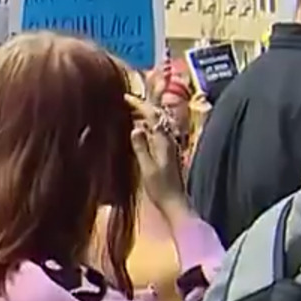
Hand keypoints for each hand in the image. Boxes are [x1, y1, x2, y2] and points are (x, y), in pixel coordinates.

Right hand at [127, 94, 187, 209]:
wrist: (175, 202)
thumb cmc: (160, 188)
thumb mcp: (147, 169)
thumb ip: (141, 148)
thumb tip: (135, 129)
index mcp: (164, 142)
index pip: (153, 116)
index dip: (140, 104)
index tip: (126, 98)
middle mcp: (168, 141)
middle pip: (157, 116)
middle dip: (143, 106)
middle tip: (127, 101)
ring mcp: (169, 146)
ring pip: (157, 124)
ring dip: (144, 115)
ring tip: (129, 111)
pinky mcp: (167, 153)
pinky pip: (156, 133)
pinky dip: (146, 127)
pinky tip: (138, 129)